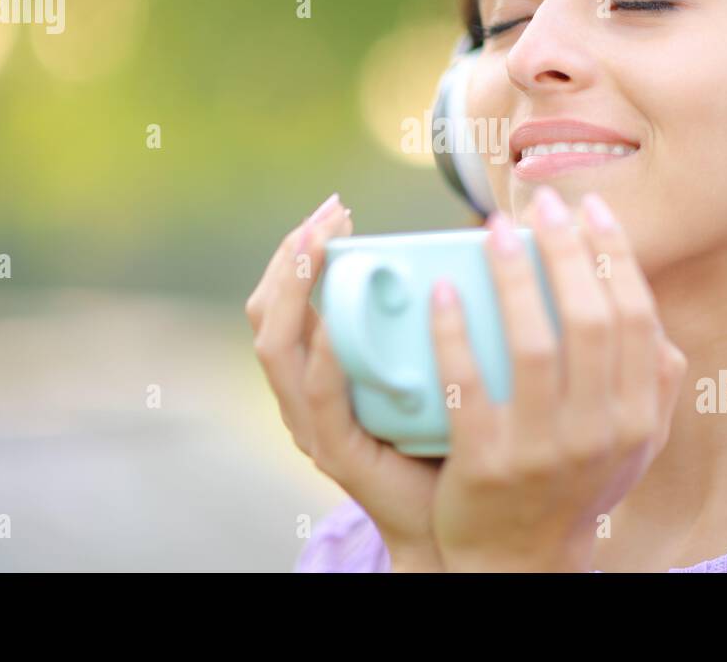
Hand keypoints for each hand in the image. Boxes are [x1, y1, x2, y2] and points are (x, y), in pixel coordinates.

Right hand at [245, 192, 444, 570]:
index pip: (283, 297)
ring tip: (318, 245)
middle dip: (292, 256)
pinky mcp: (335, 452)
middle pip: (266, 313)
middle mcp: (303, 392)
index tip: (335, 208)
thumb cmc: (445, 434)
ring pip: (276, 347)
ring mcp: (312, 423)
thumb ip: (424, 314)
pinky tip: (335, 321)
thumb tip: (460, 243)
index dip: (299, 249)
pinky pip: (320, 398)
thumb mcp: (429, 360)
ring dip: (294, 289)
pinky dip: (323, 356)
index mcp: (317, 367)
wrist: (453, 518)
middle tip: (330, 215)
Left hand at [427, 186, 686, 571]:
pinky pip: (468, 385)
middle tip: (537, 204)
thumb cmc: (576, 486)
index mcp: (638, 416)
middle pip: (588, 320)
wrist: (522, 563)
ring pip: (531, 345)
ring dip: (512, 277)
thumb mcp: (633, 446)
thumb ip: (655, 386)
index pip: (636, 318)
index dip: (613, 255)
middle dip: (564, 249)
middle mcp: (599, 432)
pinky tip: (442, 289)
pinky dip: (454, 332)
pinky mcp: (486, 465)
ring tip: (491, 229)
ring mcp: (543, 450)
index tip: (588, 207)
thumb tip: (656, 318)